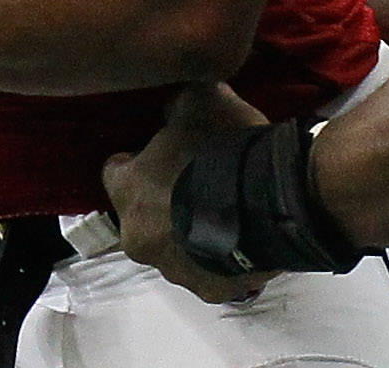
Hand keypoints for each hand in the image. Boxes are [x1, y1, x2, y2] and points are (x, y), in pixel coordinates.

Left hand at [105, 83, 272, 304]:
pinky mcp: (210, 289)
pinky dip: (221, 254)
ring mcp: (175, 270)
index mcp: (129, 193)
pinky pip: (210, 269)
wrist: (273, 202)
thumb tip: (173, 106)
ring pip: (175, 245)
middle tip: (200, 175)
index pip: (116, 172)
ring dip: (191, 227)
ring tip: (227, 204)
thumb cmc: (224, 150)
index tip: (162, 148)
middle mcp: (139, 239)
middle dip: (164, 197)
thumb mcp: (199, 99)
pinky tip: (242, 231)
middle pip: (144, 213)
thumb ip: (177, 102)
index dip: (138, 157)